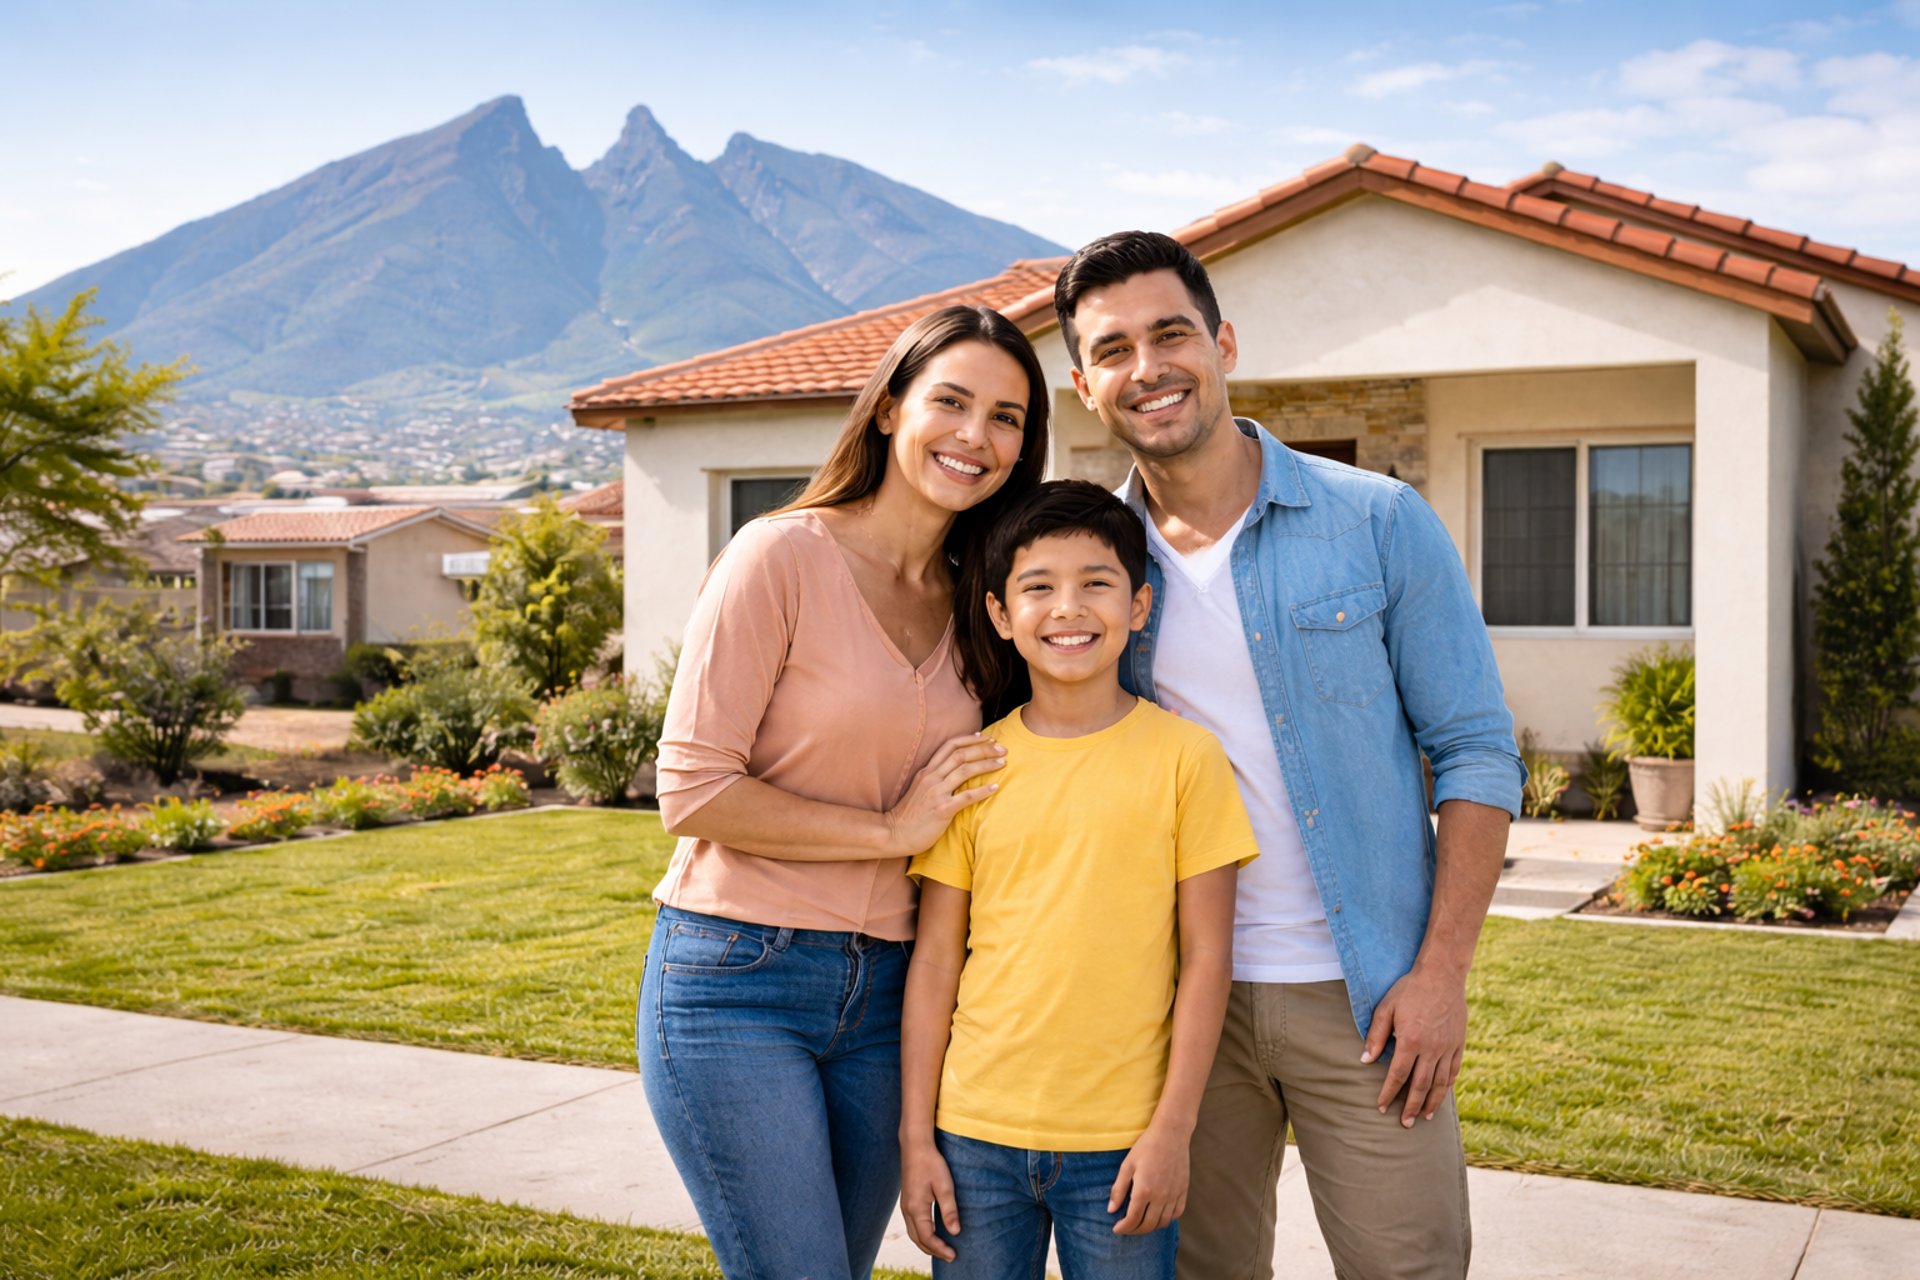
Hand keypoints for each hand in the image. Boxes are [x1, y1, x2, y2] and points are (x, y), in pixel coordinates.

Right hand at [883, 733, 1004, 855]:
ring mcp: (936, 793)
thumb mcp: (920, 789)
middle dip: (983, 749)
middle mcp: (931, 778)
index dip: (969, 739)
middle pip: (960, 754)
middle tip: (1002, 748)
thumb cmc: (909, 814)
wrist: (894, 833)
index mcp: (927, 771)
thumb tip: (954, 771)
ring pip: (965, 770)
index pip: (950, 746)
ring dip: (986, 764)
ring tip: (1002, 762)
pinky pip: (966, 797)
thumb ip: (935, 778)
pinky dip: (982, 790)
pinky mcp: (942, 810)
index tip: (986, 738)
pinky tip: (995, 788)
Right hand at [899, 1137, 959, 1260]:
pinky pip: (912, 1225)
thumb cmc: (931, 1163)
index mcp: (916, 1208)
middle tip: (950, 1257)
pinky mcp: (907, 1200)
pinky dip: (922, 1234)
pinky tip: (932, 1233)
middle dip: (933, 1250)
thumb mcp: (945, 1185)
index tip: (953, 1255)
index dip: (940, 1249)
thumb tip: (955, 1232)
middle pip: (918, 1239)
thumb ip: (949, 1210)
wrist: (915, 1145)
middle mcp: (907, 1209)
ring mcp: (905, 1205)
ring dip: (926, 1244)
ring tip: (941, 1249)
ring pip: (913, 1233)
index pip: (927, 1237)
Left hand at [1108, 1122, 1187, 1234]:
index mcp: (1144, 1191)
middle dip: (1135, 1231)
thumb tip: (1111, 1210)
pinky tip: (1158, 1215)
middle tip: (1127, 1228)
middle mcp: (1160, 1196)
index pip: (1132, 1220)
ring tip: (1141, 1223)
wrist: (1171, 1134)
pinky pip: (1176, 1213)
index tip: (1116, 1229)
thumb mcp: (1127, 1165)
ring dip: (1151, 1227)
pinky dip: (1167, 1219)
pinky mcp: (1183, 1191)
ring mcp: (1174, 1195)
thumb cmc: (1146, 1147)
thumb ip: (1119, 1189)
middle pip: (1148, 1225)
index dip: (1123, 1228)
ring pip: (1163, 1222)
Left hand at [1361, 962, 1466, 1126]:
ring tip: (1424, 1117)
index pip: (1398, 1075)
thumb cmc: (1409, 989)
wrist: (1442, 975)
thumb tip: (1365, 1060)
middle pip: (1421, 1086)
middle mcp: (1431, 1048)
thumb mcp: (1386, 1008)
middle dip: (1411, 1107)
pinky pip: (1454, 1071)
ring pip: (1440, 1083)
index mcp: (1411, 1041)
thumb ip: (1376, 1035)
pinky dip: (1447, 1087)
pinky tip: (1441, 1096)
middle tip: (1405, 1123)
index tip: (1381, 1107)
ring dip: (1431, 1103)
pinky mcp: (1459, 1043)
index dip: (1389, 1093)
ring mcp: (1448, 1047)